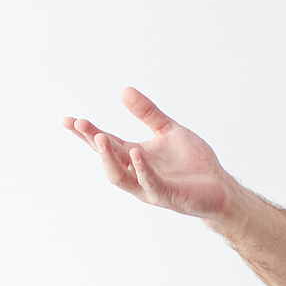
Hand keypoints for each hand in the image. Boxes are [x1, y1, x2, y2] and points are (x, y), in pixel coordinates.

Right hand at [63, 86, 234, 220]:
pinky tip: (136, 153)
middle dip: (92, 140)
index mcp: (134, 155)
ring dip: (108, 158)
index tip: (67, 120)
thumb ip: (147, 113)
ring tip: (99, 138)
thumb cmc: (192, 161)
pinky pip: (150, 183)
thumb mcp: (168, 130)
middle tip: (79, 124)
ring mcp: (148, 186)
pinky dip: (142, 169)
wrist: (218, 186)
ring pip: (120, 176)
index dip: (86, 132)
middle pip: (107, 157)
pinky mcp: (166, 196)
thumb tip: (123, 90)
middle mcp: (136, 172)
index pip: (106, 142)